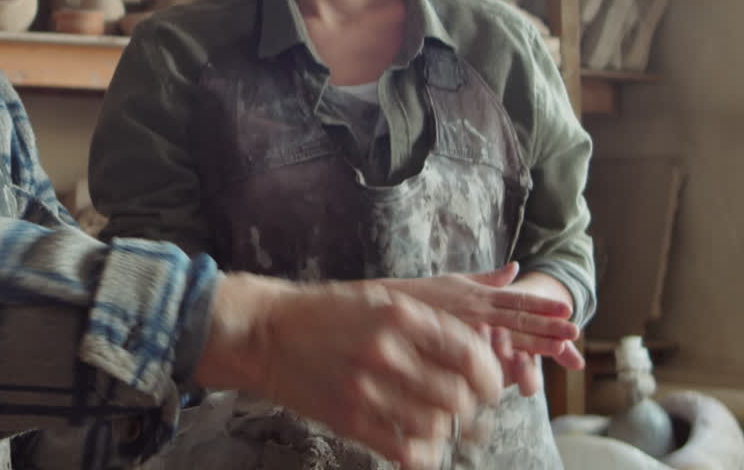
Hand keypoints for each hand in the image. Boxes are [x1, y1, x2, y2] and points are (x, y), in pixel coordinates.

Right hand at [195, 274, 503, 469]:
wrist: (263, 333)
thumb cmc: (323, 314)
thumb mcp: (377, 300)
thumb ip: (426, 323)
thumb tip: (477, 355)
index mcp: (398, 316)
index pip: (470, 354)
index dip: (491, 375)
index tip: (489, 384)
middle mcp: (385, 352)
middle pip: (459, 396)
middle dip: (472, 405)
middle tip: (466, 405)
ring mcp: (365, 389)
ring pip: (437, 427)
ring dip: (446, 429)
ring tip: (438, 420)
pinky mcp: (348, 420)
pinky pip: (406, 451)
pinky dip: (423, 453)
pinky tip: (420, 443)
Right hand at [383, 262, 577, 357]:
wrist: (384, 304)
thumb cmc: (422, 295)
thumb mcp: (456, 281)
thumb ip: (488, 279)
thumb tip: (516, 267)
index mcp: (479, 295)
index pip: (517, 300)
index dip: (543, 306)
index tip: (568, 310)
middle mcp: (474, 310)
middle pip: (517, 319)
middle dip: (548, 326)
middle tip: (575, 332)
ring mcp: (462, 328)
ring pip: (504, 338)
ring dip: (534, 344)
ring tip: (562, 348)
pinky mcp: (448, 343)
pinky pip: (477, 355)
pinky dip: (499, 363)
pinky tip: (519, 373)